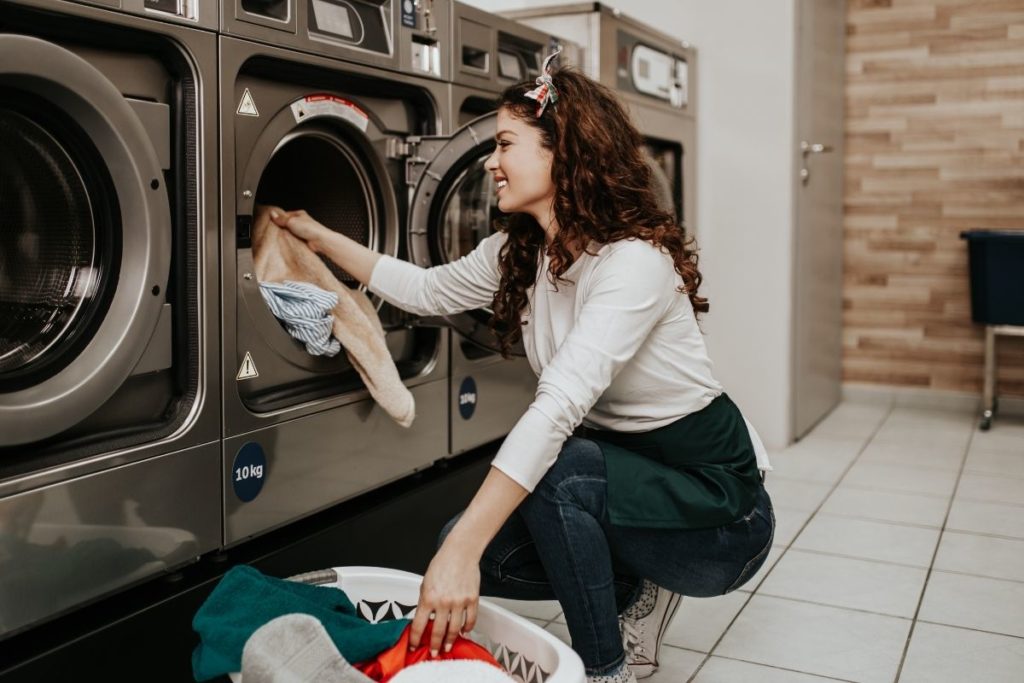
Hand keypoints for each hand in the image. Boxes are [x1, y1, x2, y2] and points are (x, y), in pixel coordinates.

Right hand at [268, 208, 331, 251]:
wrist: (320, 241)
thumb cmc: (310, 229)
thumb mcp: (292, 221)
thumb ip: (281, 219)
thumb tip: (272, 214)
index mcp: (299, 214)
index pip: (284, 215)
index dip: (278, 219)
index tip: (271, 222)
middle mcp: (301, 222)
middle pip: (286, 224)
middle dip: (281, 227)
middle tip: (275, 230)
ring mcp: (302, 231)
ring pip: (289, 232)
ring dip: (285, 235)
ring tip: (281, 237)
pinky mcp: (303, 239)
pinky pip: (293, 239)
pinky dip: (290, 240)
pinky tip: (287, 242)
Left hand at [409, 541, 480, 656]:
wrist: (460, 552)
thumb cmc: (442, 565)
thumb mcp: (425, 583)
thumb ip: (425, 601)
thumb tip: (424, 619)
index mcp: (428, 598)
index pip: (419, 625)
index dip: (415, 639)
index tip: (414, 646)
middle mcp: (443, 602)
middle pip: (438, 631)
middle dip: (435, 645)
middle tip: (434, 653)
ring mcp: (459, 602)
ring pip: (454, 629)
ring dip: (450, 640)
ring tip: (448, 646)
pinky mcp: (472, 599)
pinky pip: (470, 619)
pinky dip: (468, 628)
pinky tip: (464, 631)